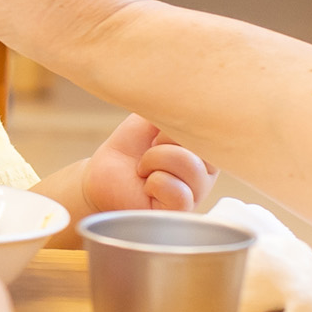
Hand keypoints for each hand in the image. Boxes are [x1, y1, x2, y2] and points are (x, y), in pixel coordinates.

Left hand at [82, 114, 217, 213]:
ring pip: (188, 163)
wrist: (102, 174)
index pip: (208, 127)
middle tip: (149, 150)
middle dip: (162, 141)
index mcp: (204, 147)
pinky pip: (178, 191)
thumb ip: (172, 108)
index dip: (176, 125)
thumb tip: (191, 100)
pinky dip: (155, 182)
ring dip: (154, 159)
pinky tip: (147, 185)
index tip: (158, 133)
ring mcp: (197, 192)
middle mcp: (207, 170)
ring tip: (144, 168)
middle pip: (199, 143)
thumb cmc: (130, 148)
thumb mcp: (150, 118)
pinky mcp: (182, 211)